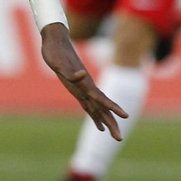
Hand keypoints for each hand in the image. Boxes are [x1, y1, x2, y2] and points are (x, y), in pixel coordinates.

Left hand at [40, 25, 125, 139]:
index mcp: (84, 84)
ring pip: (96, 109)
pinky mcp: (74, 88)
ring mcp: (81, 88)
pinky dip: (94, 116)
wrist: (54, 41)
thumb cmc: (55, 51)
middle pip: (101, 108)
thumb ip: (70, 72)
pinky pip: (88, 106)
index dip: (112, 108)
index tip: (126, 116)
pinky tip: (99, 126)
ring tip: (112, 135)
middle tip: (120, 139)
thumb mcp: (60, 62)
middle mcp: (85, 88)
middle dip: (111, 123)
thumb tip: (82, 75)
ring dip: (105, 121)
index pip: (101, 99)